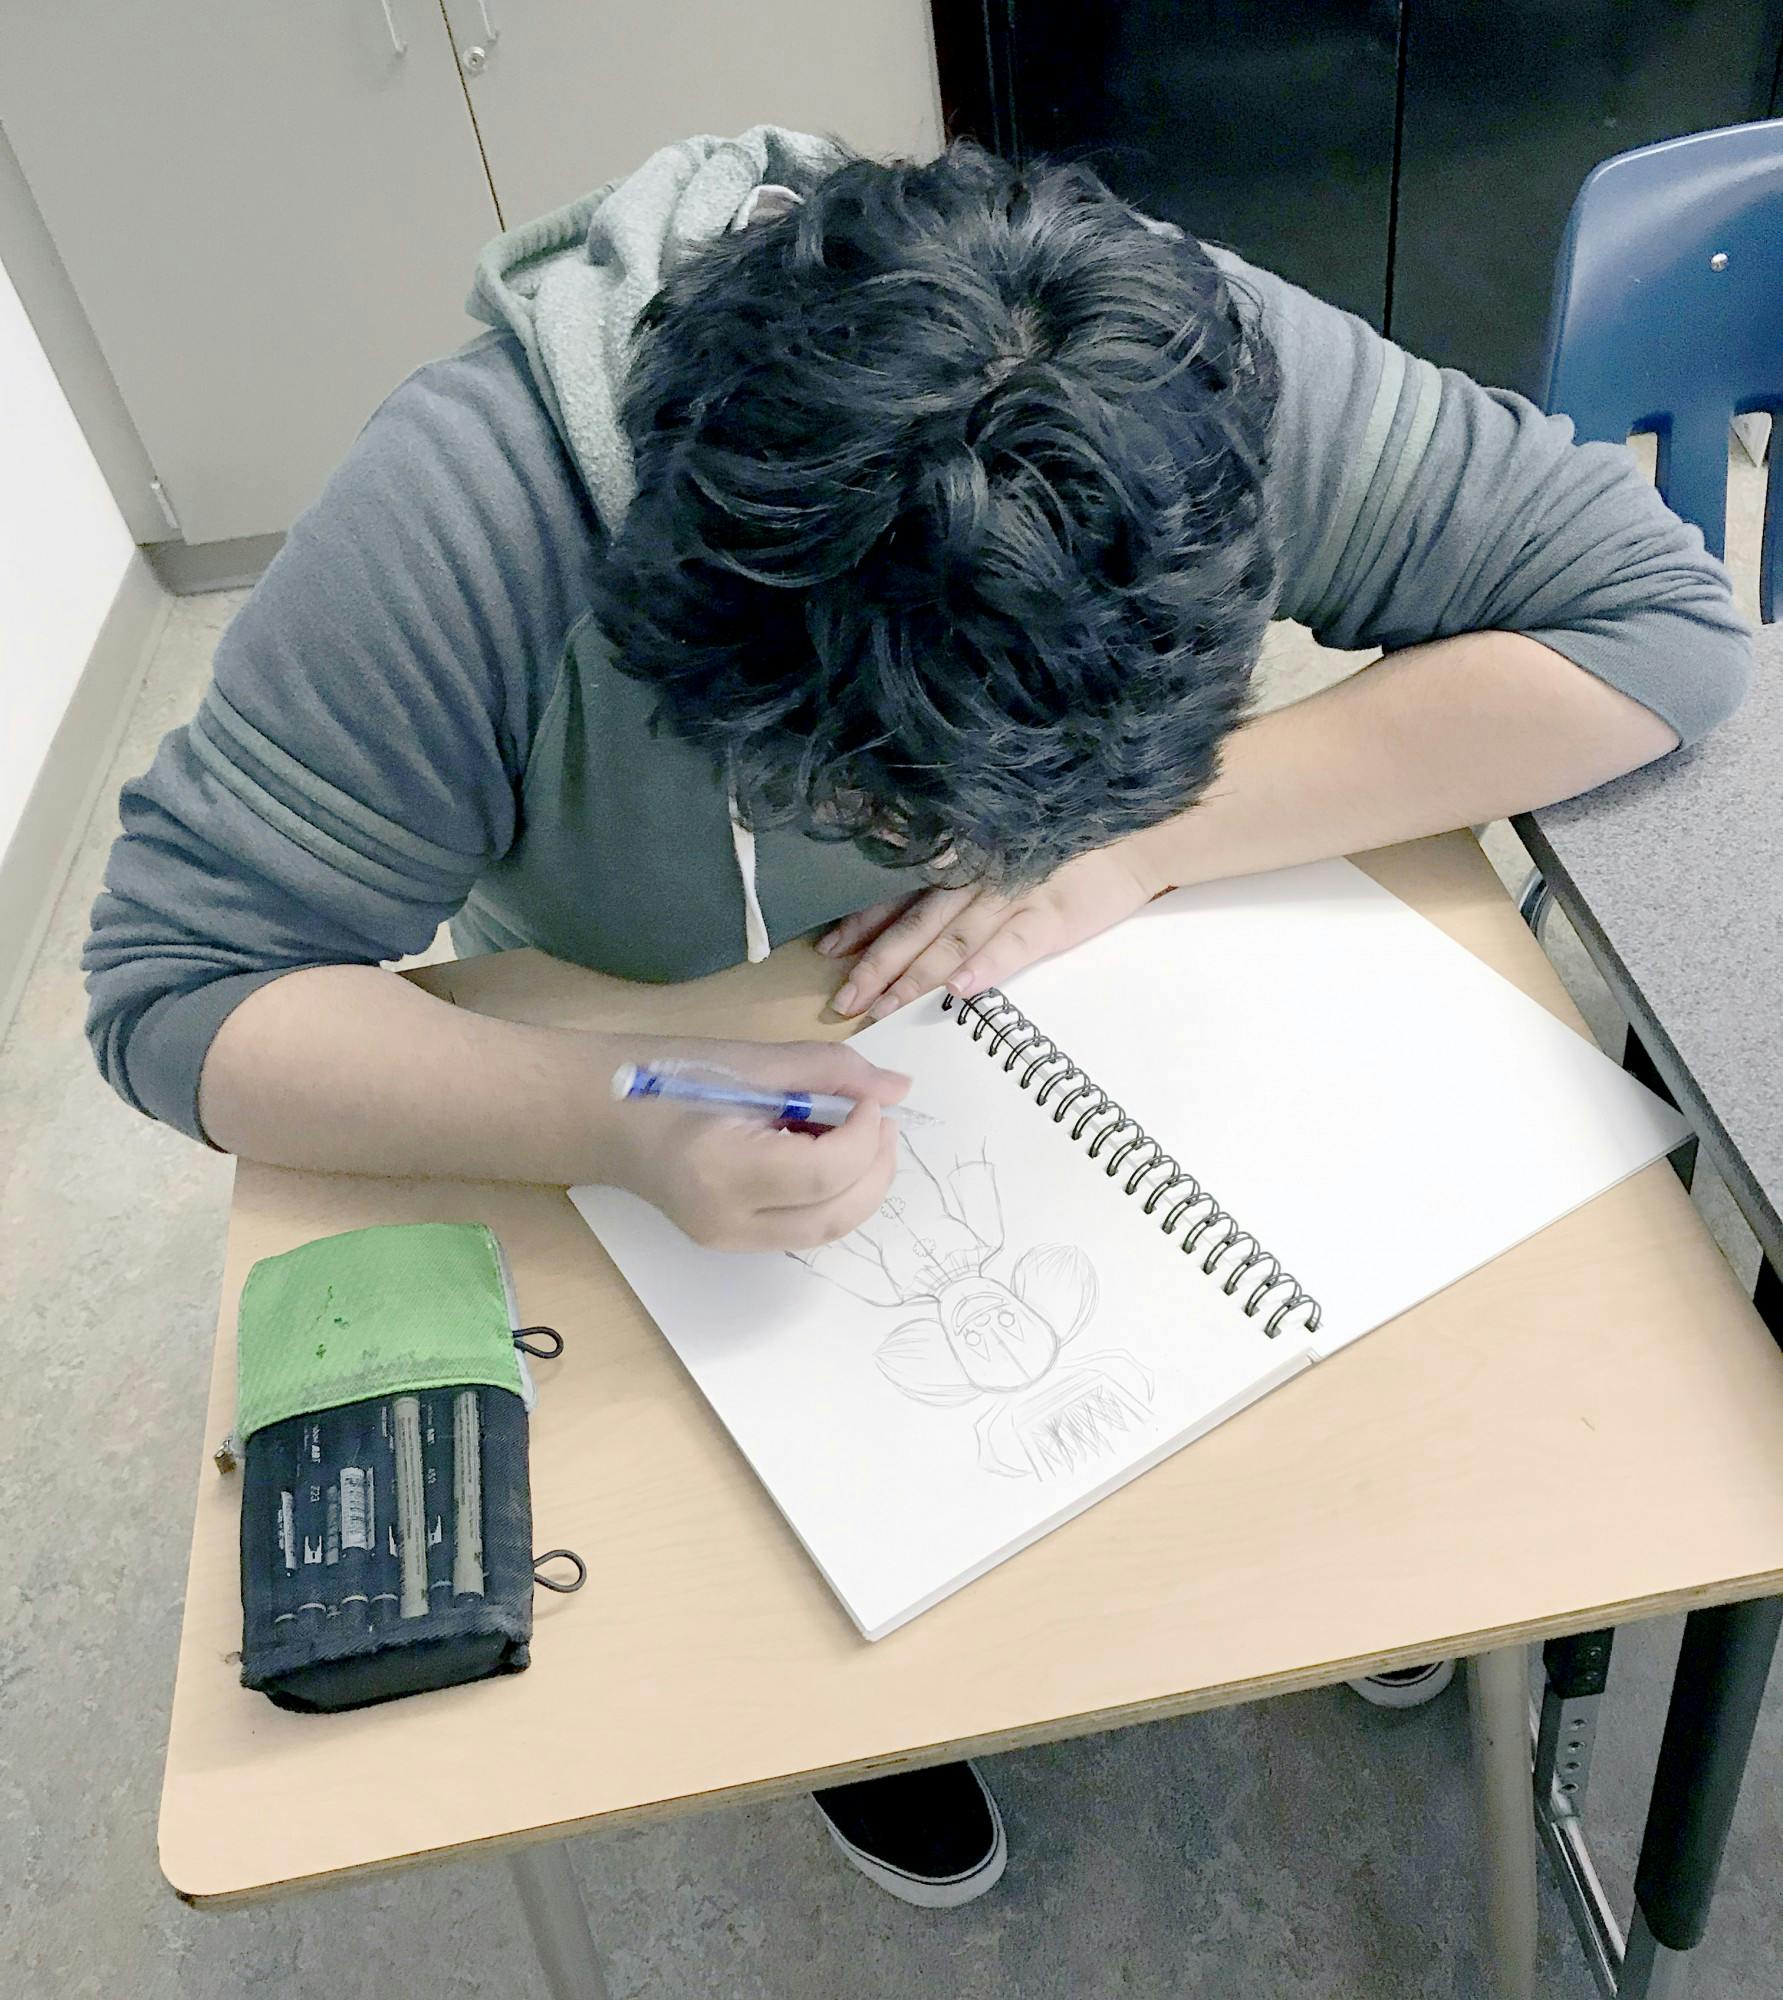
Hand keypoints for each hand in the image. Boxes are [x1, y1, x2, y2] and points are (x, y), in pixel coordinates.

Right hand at [599, 1035, 908, 1250]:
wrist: (600, 1117)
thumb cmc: (667, 1075)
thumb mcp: (751, 1061)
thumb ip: (829, 1071)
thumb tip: (898, 1089)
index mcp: (722, 1169)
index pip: (823, 1173)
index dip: (864, 1137)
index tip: (870, 1100)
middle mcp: (726, 1221)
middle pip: (834, 1217)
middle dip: (876, 1169)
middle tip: (882, 1121)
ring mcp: (728, 1241)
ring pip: (825, 1230)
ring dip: (861, 1185)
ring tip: (860, 1135)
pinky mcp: (732, 1243)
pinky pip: (803, 1226)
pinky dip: (832, 1193)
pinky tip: (828, 1153)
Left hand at [819, 836, 1166, 1019]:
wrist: (1130, 837)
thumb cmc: (1059, 842)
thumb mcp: (999, 843)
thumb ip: (952, 866)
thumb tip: (899, 899)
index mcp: (960, 860)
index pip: (898, 893)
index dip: (862, 923)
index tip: (827, 950)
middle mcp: (977, 876)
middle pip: (916, 924)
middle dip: (876, 964)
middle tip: (843, 1000)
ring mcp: (1013, 896)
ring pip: (953, 939)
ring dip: (916, 976)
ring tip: (884, 1008)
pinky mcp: (1050, 917)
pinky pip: (1012, 944)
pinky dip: (986, 966)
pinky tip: (960, 990)